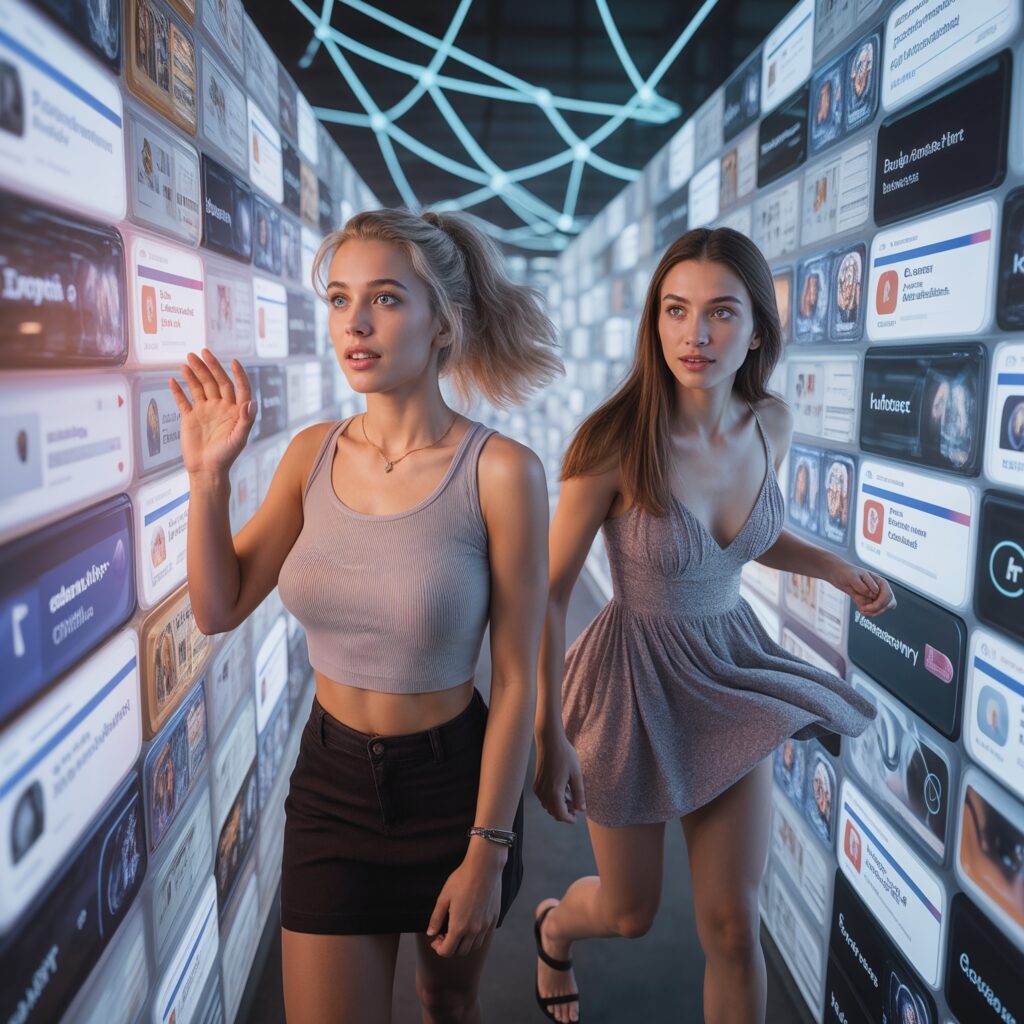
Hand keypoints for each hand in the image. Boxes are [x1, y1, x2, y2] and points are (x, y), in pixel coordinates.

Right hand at [170, 349, 255, 477]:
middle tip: (202, 352)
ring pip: (199, 387)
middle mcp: (221, 408)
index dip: (238, 374)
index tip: (233, 361)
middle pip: (216, 382)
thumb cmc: (226, 457)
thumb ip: (245, 420)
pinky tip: (173, 379)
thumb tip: (250, 402)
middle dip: (210, 367)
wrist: (206, 470)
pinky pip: (183, 400)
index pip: (239, 387)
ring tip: (187, 360)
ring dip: (194, 373)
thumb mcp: (239, 439)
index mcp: (235, 411)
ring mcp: (205, 411)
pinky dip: (178, 390)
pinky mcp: (190, 418)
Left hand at [425, 847, 502, 956]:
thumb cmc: (462, 880)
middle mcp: (474, 930)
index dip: (439, 948)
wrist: (484, 868)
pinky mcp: (493, 919)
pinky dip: (476, 937)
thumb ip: (436, 918)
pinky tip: (471, 924)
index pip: (447, 951)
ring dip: (464, 944)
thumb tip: (430, 933)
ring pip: (474, 946)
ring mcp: (485, 926)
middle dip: (451, 947)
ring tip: (458, 930)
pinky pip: (484, 937)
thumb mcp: (444, 898)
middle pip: (461, 952)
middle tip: (445, 934)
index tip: (436, 939)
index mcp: (459, 927)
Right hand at [533, 728, 585, 823]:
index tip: (577, 816)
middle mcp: (544, 792)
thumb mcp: (577, 774)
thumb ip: (579, 793)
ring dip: (558, 806)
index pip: (561, 815)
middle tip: (576, 805)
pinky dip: (552, 799)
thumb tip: (581, 808)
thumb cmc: (565, 755)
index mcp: (555, 792)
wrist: (550, 741)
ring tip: (570, 796)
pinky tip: (562, 789)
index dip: (570, 819)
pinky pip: (544, 798)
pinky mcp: (536, 783)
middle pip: (553, 812)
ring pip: (548, 806)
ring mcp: (538, 788)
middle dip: (565, 813)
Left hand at [827, 561, 894, 616]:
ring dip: (874, 613)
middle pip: (889, 603)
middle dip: (879, 610)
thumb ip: (863, 586)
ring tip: (862, 611)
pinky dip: (868, 613)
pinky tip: (860, 610)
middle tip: (865, 610)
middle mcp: (879, 589)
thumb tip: (874, 594)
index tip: (866, 607)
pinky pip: (873, 610)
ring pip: (882, 608)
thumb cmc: (846, 572)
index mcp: (879, 581)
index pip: (887, 596)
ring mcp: (873, 596)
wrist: (837, 574)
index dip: (879, 604)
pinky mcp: (867, 600)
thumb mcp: (853, 577)